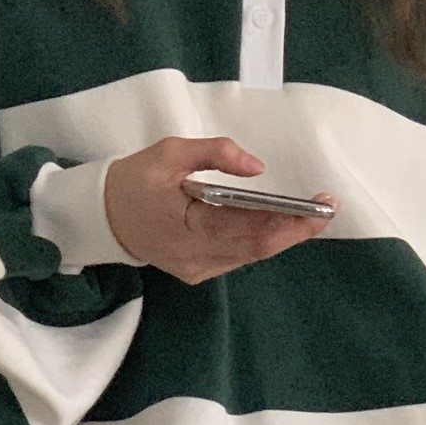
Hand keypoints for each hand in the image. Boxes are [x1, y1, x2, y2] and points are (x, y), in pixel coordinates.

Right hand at [105, 136, 336, 285]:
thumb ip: (215, 154)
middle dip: (296, 229)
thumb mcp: (169, 153)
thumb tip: (256, 168)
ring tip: (309, 212)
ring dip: (282, 234)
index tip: (319, 206)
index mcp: (189, 230)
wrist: (99, 218)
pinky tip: (278, 222)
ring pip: (251, 255)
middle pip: (259, 249)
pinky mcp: (197, 272)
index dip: (290, 222)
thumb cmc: (133, 180)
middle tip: (326, 208)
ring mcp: (198, 270)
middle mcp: (197, 259)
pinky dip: (260, 238)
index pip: (251, 232)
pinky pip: (238, 256)